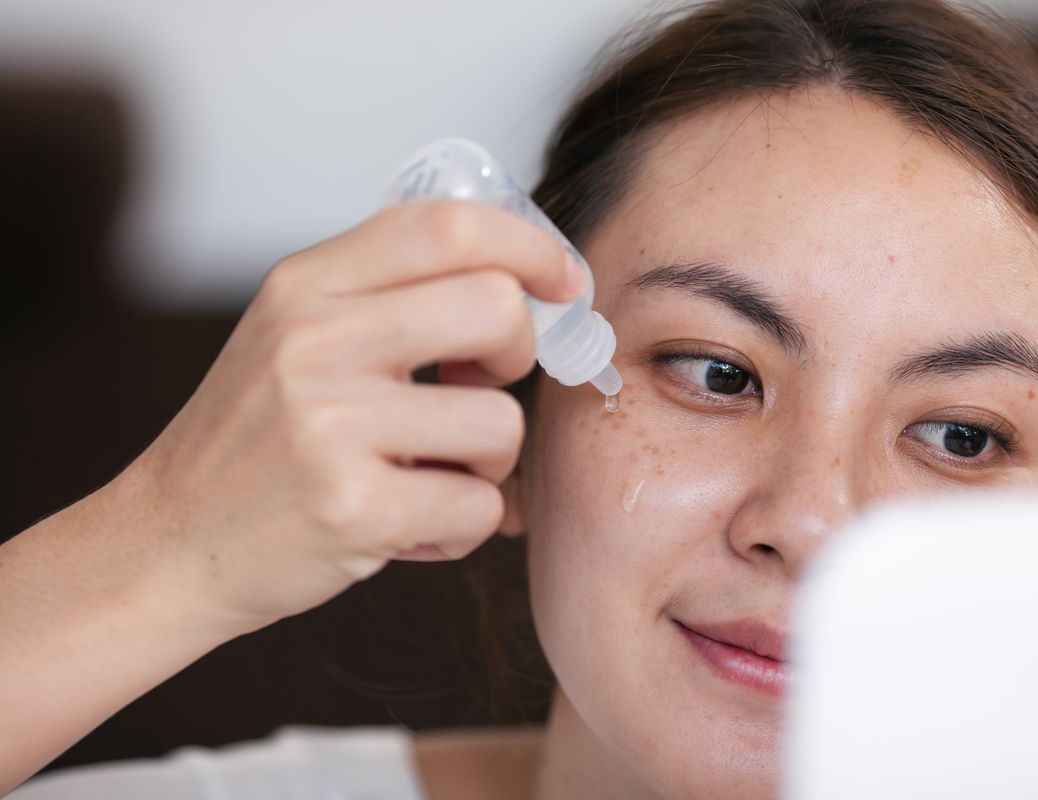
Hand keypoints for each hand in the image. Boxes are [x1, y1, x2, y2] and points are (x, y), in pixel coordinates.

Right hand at [126, 200, 581, 635]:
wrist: (169, 542)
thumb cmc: (255, 440)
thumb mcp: (297, 333)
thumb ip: (390, 294)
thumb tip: (526, 285)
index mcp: (307, 284)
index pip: (449, 225)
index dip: (530, 247)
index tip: (564, 281)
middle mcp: (314, 340)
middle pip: (498, 308)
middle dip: (519, 355)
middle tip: (484, 384)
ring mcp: (328, 424)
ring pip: (501, 421)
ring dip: (493, 461)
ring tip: (438, 473)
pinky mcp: (349, 508)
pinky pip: (478, 505)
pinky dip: (466, 524)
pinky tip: (418, 526)